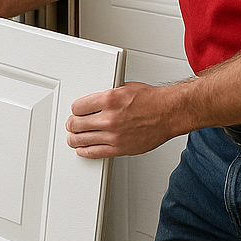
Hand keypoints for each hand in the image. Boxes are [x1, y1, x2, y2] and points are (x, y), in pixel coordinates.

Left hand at [66, 81, 186, 158]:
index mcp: (109, 99)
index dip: (75, 110)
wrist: (169, 113)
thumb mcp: (125, 87)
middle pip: (76, 124)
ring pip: (82, 140)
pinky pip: (95, 152)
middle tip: (72, 124)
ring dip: (74, 139)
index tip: (76, 111)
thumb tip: (93, 102)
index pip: (78, 107)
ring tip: (73, 137)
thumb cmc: (152, 100)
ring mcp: (113, 135)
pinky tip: (82, 149)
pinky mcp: (119, 148)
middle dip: (72, 124)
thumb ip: (107, 95)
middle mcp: (109, 118)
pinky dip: (85, 151)